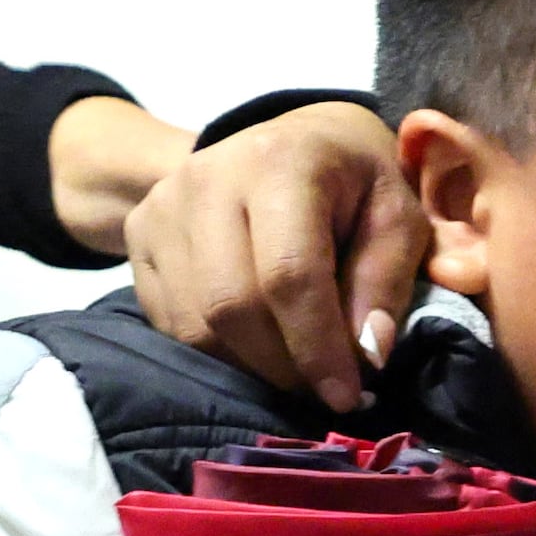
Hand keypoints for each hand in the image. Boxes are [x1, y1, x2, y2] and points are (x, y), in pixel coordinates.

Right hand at [125, 103, 428, 417]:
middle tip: (319, 390)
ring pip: (193, 324)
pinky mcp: (140, 233)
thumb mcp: (396, 215)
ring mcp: (165, 206)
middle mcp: (210, 177)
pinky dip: (215, 353)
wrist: (286, 141)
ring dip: (248, 367)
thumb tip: (367, 355)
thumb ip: (385, 281)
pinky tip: (254, 347)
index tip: (345, 395)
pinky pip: (168, 322)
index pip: (288, 272)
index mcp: (283, 161)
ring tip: (291, 370)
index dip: (316, 345)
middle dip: (281, 366)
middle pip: (231, 304)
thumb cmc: (352, 181)